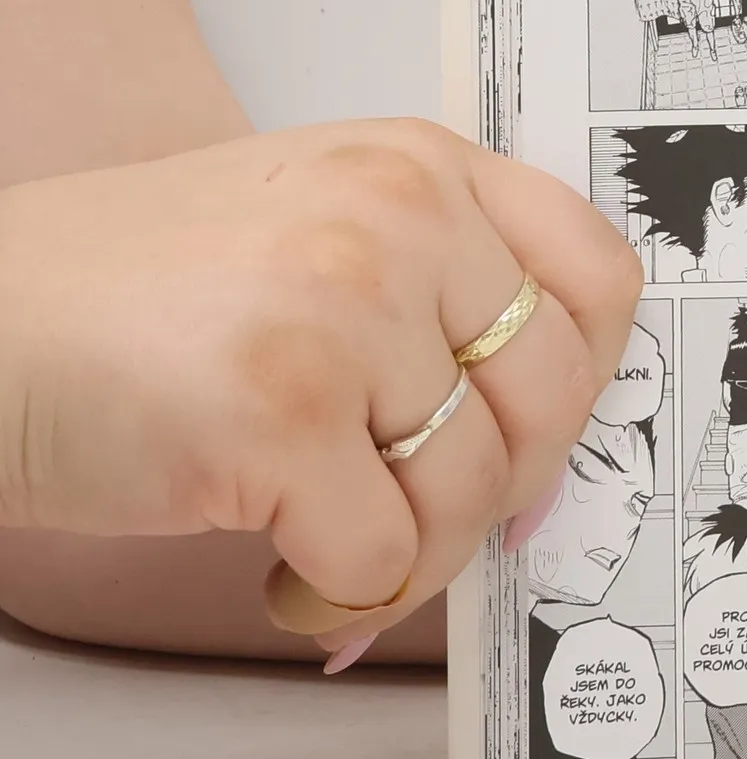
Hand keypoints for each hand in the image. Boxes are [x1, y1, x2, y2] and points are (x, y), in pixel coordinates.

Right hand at [0, 120, 642, 658]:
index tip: (529, 428)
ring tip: (327, 548)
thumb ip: (436, 298)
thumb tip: (540, 456)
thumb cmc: (134, 294)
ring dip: (412, 554)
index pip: (599, 273)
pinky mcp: (281, 413)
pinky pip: (385, 552)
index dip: (584, 374)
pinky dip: (340, 593)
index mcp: (422, 165)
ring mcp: (344, 307)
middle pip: (553, 392)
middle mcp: (401, 216)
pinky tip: (278, 572)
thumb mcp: (316, 228)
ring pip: (476, 487)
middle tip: (422, 513)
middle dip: (501, 486)